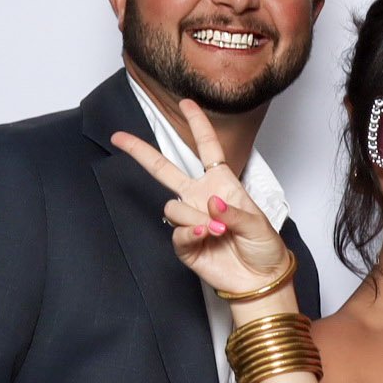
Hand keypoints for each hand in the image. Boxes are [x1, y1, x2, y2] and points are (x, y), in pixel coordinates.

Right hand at [110, 101, 290, 300]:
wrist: (261, 279)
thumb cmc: (264, 247)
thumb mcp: (259, 223)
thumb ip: (234, 211)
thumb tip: (210, 201)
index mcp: (222, 184)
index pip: (208, 149)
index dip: (198, 125)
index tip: (187, 102)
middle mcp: (201, 198)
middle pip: (165, 170)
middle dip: (141, 152)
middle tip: (118, 137)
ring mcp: (191, 220)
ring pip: (173, 207)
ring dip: (196, 217)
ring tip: (219, 231)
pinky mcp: (186, 244)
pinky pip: (177, 232)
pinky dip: (191, 233)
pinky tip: (207, 236)